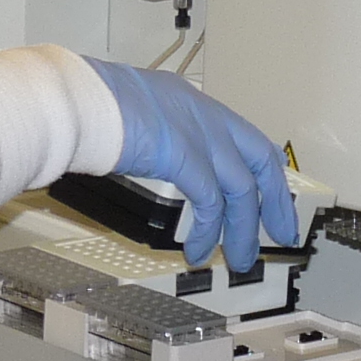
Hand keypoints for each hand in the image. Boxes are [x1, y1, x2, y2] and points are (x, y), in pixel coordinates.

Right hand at [85, 60, 298, 273]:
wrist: (79, 101)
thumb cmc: (91, 106)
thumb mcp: (137, 114)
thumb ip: (158, 135)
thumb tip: (158, 157)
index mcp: (194, 103)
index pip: (247, 139)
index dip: (265, 173)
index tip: (272, 199)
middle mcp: (205, 115)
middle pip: (261, 162)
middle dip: (275, 203)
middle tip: (281, 235)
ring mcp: (198, 133)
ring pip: (240, 189)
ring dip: (242, 230)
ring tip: (239, 259)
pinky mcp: (185, 155)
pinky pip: (211, 202)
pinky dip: (209, 230)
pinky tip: (198, 250)